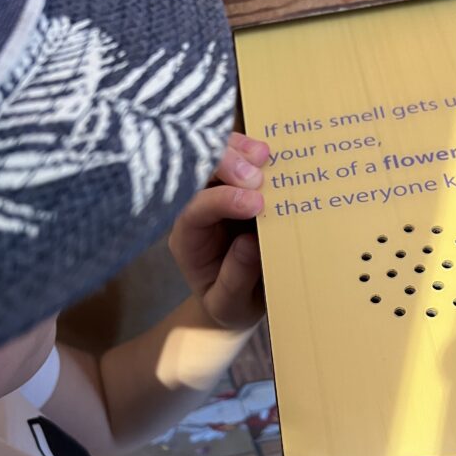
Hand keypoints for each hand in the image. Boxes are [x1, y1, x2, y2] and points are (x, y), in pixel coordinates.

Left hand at [169, 132, 267, 330]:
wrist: (237, 299)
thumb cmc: (231, 303)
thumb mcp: (230, 305)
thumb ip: (235, 279)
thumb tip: (250, 241)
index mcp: (188, 240)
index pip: (194, 211)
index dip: (222, 200)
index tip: (256, 203)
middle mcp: (195, 211)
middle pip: (197, 174)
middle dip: (225, 165)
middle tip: (259, 173)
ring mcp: (214, 193)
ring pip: (213, 157)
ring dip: (237, 150)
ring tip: (265, 153)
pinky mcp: (235, 186)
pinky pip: (237, 160)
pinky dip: (250, 151)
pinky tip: (268, 151)